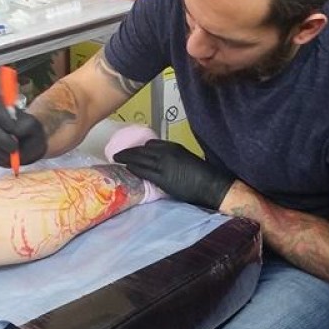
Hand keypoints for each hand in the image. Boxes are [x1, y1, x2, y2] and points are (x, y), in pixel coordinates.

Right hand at [0, 97, 46, 167]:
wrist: (25, 144)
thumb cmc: (30, 134)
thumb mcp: (34, 128)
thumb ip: (25, 127)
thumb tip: (13, 130)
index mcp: (1, 103)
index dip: (3, 119)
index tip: (14, 132)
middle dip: (4, 142)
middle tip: (15, 149)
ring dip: (1, 152)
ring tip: (11, 155)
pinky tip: (5, 157)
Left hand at [113, 140, 233, 210]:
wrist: (211, 184)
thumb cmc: (202, 174)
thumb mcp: (187, 159)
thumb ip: (173, 158)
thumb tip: (163, 163)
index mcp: (173, 147)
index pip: (151, 144)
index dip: (140, 148)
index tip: (134, 151)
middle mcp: (166, 153)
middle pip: (141, 150)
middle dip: (128, 152)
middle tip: (118, 154)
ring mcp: (163, 165)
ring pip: (139, 158)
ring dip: (126, 158)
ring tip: (117, 160)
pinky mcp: (161, 178)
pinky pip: (142, 171)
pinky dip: (133, 168)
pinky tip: (127, 168)